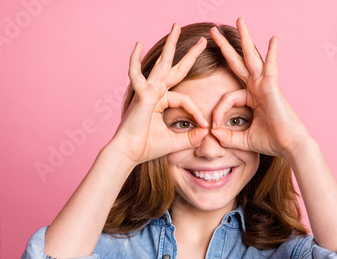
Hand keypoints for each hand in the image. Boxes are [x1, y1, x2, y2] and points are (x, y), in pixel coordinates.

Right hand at [108, 23, 209, 164]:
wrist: (129, 154)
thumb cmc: (147, 147)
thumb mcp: (176, 141)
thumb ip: (191, 136)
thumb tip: (207, 132)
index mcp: (161, 101)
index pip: (186, 99)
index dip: (197, 112)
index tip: (205, 125)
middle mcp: (154, 92)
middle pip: (174, 69)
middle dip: (189, 54)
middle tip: (204, 40)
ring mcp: (147, 91)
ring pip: (162, 64)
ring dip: (170, 45)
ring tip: (177, 27)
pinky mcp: (142, 94)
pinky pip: (137, 74)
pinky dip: (134, 60)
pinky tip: (139, 44)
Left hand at [209, 17, 309, 157]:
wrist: (289, 146)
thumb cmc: (271, 142)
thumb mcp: (242, 139)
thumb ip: (226, 136)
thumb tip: (211, 134)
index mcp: (251, 98)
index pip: (228, 97)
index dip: (217, 111)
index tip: (213, 127)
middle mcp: (258, 87)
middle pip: (238, 62)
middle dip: (225, 47)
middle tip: (214, 31)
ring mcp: (265, 84)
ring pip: (251, 57)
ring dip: (245, 38)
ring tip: (239, 20)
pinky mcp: (272, 87)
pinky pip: (270, 66)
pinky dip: (272, 53)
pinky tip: (273, 39)